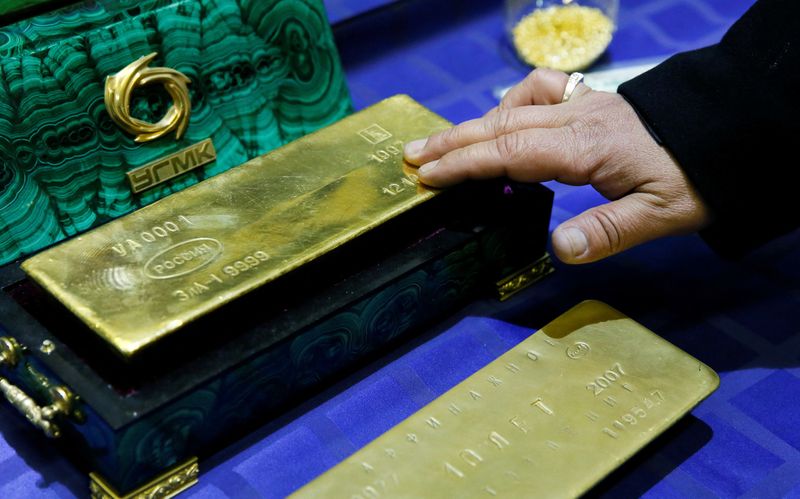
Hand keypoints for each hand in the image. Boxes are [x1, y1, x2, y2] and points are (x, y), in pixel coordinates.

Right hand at [404, 68, 710, 263]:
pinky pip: (541, 90)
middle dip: (452, 143)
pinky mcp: (591, 100)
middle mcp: (576, 119)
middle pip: (501, 126)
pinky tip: (502, 118)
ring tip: (438, 145)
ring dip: (471, 126)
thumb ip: (607, 231)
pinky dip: (512, 103)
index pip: (511, 152)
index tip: (427, 177)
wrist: (726, 134)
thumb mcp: (659, 215)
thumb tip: (559, 250)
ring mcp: (583, 104)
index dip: (465, 163)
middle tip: (411, 158)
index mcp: (586, 148)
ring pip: (514, 108)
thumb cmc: (693, 179)